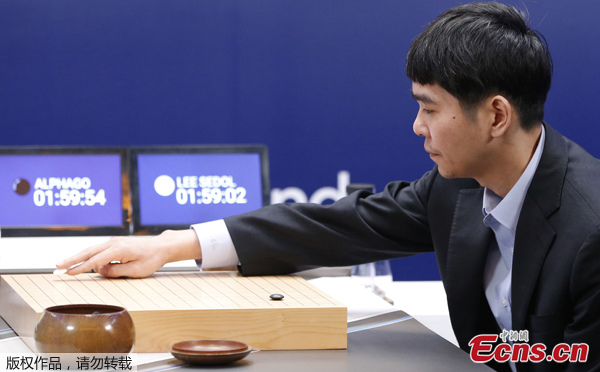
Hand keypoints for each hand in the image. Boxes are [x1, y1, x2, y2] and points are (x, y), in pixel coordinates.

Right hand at [55, 229, 201, 277]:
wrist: (161, 247)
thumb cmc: (151, 259)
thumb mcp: (135, 270)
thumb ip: (116, 271)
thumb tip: (100, 270)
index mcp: (118, 250)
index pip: (95, 260)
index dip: (81, 267)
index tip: (69, 273)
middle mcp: (113, 243)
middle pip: (88, 251)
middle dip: (72, 259)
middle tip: (58, 266)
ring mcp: (114, 242)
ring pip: (92, 250)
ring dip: (78, 257)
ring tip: (65, 265)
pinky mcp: (115, 243)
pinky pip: (99, 250)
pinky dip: (89, 255)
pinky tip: (82, 263)